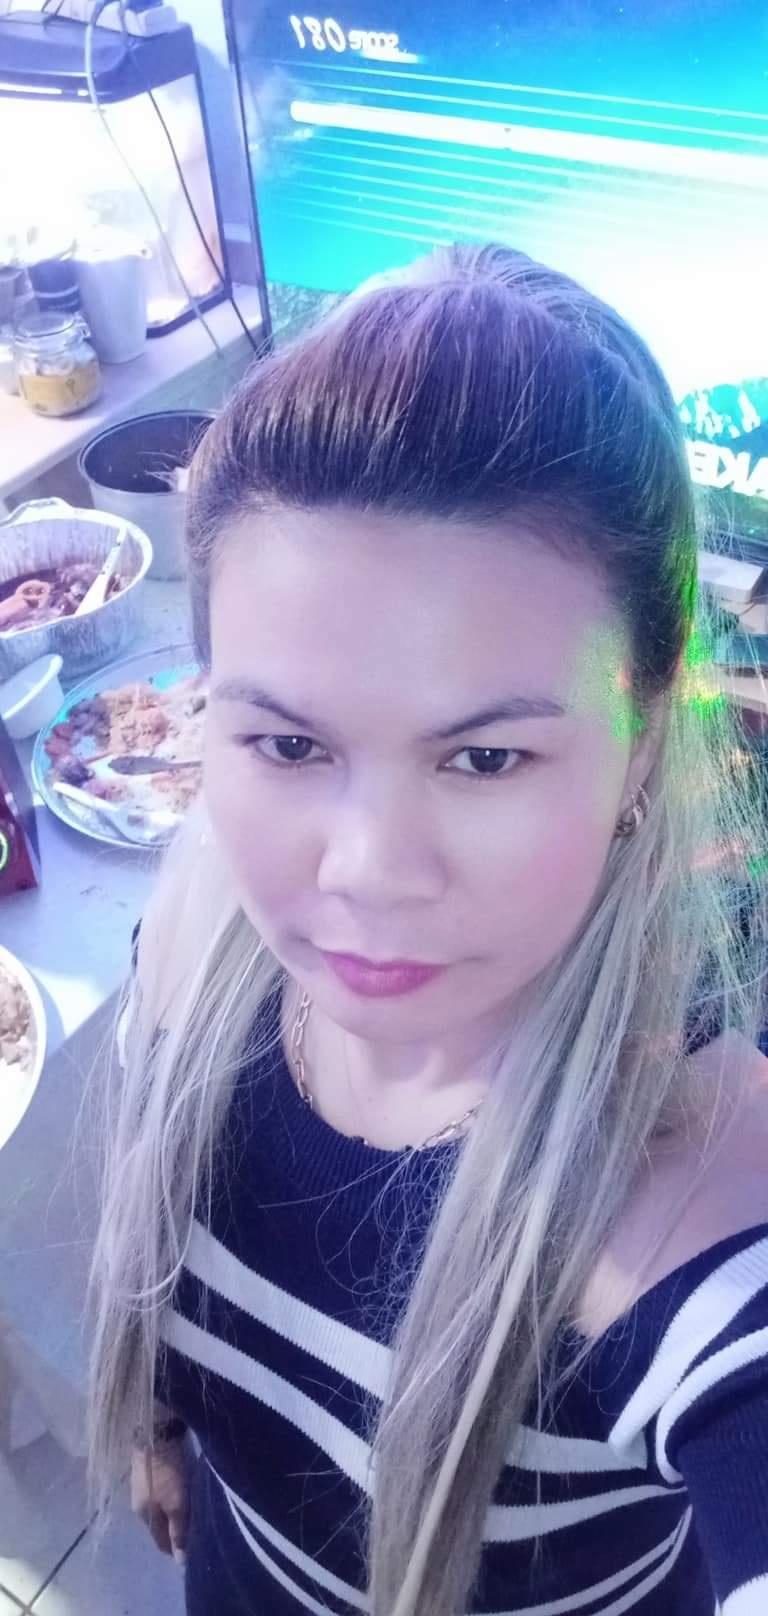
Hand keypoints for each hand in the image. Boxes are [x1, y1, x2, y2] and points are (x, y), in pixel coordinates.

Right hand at [130, 1434, 191, 1565]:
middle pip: (160, 1527)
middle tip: (197, 1529)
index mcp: (145, 1516)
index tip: (195, 1549)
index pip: (161, 1543)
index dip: (177, 1549)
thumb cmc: (168, 1472)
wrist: (156, 1432)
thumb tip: (180, 1561)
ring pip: (160, 1509)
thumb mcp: (177, 1504)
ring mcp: (140, 1487)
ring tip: (192, 1510)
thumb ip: (178, 1531)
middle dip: (176, 1532)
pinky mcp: (146, 1471)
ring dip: (173, 1514)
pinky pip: (160, 1494)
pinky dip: (170, 1498)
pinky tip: (182, 1491)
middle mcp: (139, 1505)